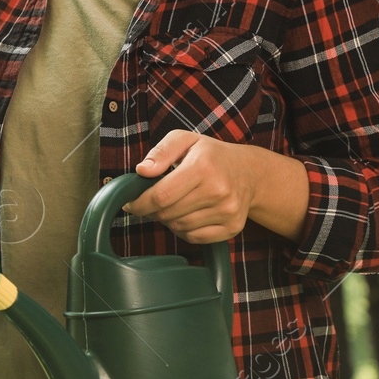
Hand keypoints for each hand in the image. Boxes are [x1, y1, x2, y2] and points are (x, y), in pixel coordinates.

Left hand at [123, 130, 260, 243]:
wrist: (249, 172)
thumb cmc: (211, 155)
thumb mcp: (185, 140)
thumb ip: (161, 152)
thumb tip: (142, 171)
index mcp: (203, 167)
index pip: (162, 195)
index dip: (140, 203)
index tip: (129, 203)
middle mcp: (218, 191)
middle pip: (168, 214)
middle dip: (152, 210)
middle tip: (151, 201)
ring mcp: (228, 212)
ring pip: (179, 227)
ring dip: (167, 220)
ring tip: (172, 204)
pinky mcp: (232, 227)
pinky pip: (194, 238)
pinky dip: (183, 230)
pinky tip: (185, 215)